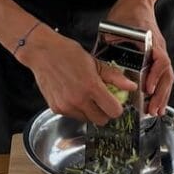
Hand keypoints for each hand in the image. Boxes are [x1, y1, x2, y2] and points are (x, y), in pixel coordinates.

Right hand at [17, 27, 134, 122]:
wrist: (42, 52)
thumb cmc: (67, 53)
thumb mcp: (95, 61)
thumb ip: (114, 76)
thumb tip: (131, 86)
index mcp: (91, 86)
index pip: (114, 111)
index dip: (117, 107)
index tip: (115, 101)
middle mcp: (78, 100)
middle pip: (101, 120)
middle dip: (104, 112)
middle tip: (101, 100)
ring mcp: (66, 106)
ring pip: (87, 120)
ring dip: (90, 112)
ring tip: (85, 95)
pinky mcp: (56, 109)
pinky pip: (73, 116)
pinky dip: (76, 109)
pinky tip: (73, 95)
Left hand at [105, 1, 173, 116]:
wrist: (137, 1)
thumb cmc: (127, 13)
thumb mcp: (116, 27)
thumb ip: (110, 43)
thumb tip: (97, 62)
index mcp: (151, 42)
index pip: (160, 61)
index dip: (155, 76)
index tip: (148, 88)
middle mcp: (159, 49)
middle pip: (166, 74)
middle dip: (161, 94)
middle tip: (153, 110)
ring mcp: (160, 52)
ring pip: (166, 77)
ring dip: (162, 95)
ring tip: (156, 112)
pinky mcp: (156, 55)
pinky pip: (162, 74)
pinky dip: (160, 89)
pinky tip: (154, 101)